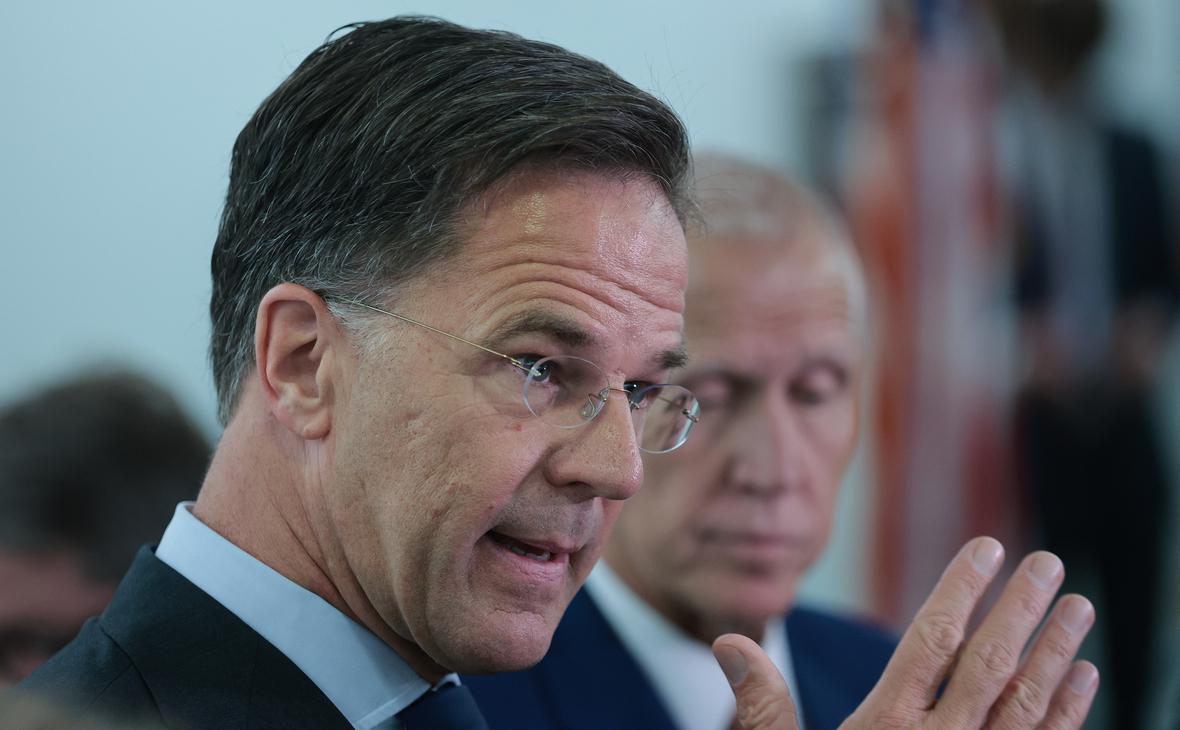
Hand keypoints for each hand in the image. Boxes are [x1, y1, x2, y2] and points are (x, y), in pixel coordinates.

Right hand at [715, 537, 1097, 728]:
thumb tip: (729, 641)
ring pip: (1028, 703)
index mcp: (887, 728)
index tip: (987, 550)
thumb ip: (763, 706)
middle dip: (1022, 610)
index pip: (933, 641)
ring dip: (1058, 652)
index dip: (962, 591)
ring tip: (1080, 608)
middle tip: (1048, 564)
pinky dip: (1069, 712)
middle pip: (990, 664)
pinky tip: (1085, 678)